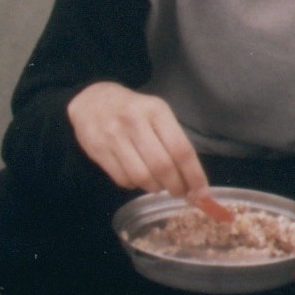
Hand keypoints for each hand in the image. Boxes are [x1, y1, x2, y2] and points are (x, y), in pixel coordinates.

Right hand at [67, 81, 206, 196]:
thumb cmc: (133, 110)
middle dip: (176, 186)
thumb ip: (174, 142)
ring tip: (158, 184)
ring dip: (155, 187)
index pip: (180, 149)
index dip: (194, 175)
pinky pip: (123, 180)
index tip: (202, 194)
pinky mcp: (97, 149)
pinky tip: (137, 177)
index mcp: (156, 110)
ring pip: (142, 176)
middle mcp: (134, 121)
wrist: (91, 100)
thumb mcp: (156, 113)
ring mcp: (113, 135)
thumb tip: (194, 182)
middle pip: (162, 166)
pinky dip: (135, 185)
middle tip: (180, 192)